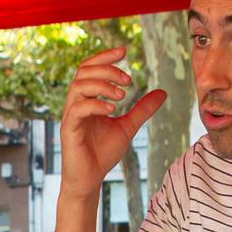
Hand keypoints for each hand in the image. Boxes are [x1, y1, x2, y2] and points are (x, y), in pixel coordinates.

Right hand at [59, 46, 165, 193]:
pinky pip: (78, 109)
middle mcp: (75, 104)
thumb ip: (141, 109)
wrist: (90, 180)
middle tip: (129, 80)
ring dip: (102, 85)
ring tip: (122, 95)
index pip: (89, 68)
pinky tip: (113, 109)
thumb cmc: (102, 154)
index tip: (124, 51)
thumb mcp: (128, 126)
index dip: (105, 56)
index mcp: (86, 99)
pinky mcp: (69, 131)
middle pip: (83, 72)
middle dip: (107, 70)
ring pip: (78, 87)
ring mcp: (70, 117)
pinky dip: (96, 105)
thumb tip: (162, 92)